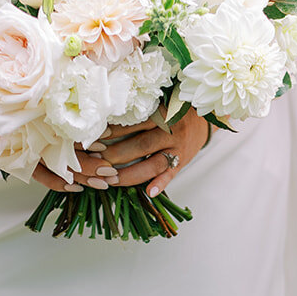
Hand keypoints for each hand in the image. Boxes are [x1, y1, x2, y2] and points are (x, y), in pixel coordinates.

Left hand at [31, 111, 211, 195]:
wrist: (205, 117)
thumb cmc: (173, 109)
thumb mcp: (158, 103)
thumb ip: (137, 109)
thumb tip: (102, 115)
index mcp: (161, 113)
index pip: (132, 123)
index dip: (111, 132)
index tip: (91, 139)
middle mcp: (170, 130)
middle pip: (140, 144)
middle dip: (115, 154)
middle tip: (94, 162)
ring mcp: (178, 147)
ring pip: (152, 162)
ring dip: (130, 173)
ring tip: (110, 180)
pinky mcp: (183, 161)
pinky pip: (172, 174)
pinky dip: (161, 183)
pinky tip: (149, 192)